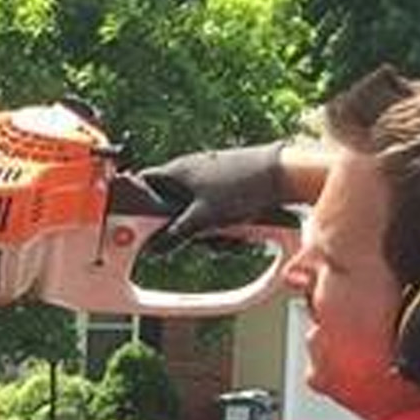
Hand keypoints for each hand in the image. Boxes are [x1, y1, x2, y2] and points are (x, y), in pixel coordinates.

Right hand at [134, 143, 288, 244]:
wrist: (283, 174)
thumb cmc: (242, 186)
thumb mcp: (203, 218)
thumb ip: (175, 235)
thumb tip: (155, 249)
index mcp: (177, 171)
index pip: (143, 183)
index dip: (137, 205)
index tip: (137, 227)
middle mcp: (190, 171)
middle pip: (170, 206)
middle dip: (182, 229)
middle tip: (197, 240)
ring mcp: (210, 178)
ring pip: (194, 213)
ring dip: (207, 232)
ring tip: (227, 237)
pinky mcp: (227, 186)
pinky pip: (213, 211)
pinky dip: (222, 225)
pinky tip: (237, 231)